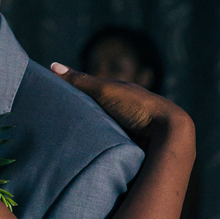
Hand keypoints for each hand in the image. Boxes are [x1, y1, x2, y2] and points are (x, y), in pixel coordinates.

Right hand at [50, 63, 188, 148]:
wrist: (168, 131)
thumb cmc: (136, 106)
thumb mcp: (104, 90)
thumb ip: (80, 81)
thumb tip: (52, 65)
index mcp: (119, 93)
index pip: (90, 92)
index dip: (73, 96)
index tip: (52, 102)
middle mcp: (125, 109)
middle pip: (97, 112)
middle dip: (82, 118)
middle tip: (55, 127)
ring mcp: (130, 128)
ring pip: (105, 130)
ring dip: (92, 135)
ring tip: (67, 143)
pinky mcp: (133, 146)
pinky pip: (112, 145)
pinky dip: (101, 147)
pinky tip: (88, 153)